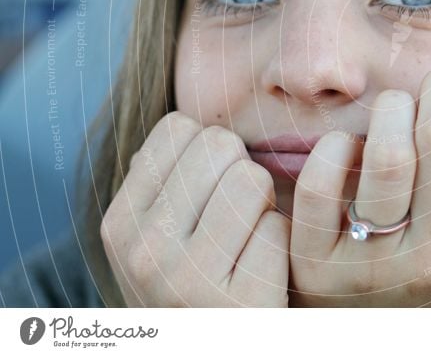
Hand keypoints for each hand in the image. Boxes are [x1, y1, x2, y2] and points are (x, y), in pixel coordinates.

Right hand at [100, 112, 289, 306]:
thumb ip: (165, 181)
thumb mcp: (157, 237)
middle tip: (234, 217)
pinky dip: (280, 243)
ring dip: (263, 205)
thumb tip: (191, 126)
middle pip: (220, 145)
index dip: (210, 150)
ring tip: (248, 241)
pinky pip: (278, 228)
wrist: (216, 347)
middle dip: (239, 171)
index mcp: (121, 222)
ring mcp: (189, 279)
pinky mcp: (241, 303)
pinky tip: (262, 272)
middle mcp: (144, 248)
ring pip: (252, 179)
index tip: (209, 187)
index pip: (178, 128)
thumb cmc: (196, 284)